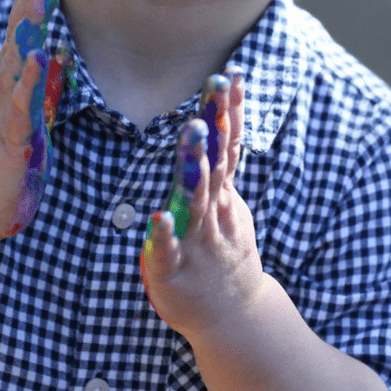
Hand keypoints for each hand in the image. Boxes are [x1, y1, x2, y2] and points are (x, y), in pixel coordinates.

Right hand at [0, 0, 69, 242]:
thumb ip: (40, 86)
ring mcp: (5, 113)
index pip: (20, 39)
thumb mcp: (27, 117)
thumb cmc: (4, 159)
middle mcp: (4, 93)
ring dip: (27, 32)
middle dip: (29, 6)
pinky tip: (38, 60)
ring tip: (37, 0)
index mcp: (10, 87)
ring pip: (16, 65)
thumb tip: (60, 55)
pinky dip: (28, 83)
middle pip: (16, 42)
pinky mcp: (10, 139)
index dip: (30, 7)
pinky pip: (20, 107)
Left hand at [139, 68, 264, 339]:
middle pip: (215, 161)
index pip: (228, 143)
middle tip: (215, 86)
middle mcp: (213, 210)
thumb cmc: (224, 251)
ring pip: (196, 197)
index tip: (231, 73)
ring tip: (192, 131)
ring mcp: (197, 239)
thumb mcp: (229, 203)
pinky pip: (167, 251)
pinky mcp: (174, 271)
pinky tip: (157, 216)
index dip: (230, 109)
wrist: (234, 316)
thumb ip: (221, 166)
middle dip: (215, 123)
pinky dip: (163, 234)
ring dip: (194, 165)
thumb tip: (219, 122)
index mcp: (222, 193)